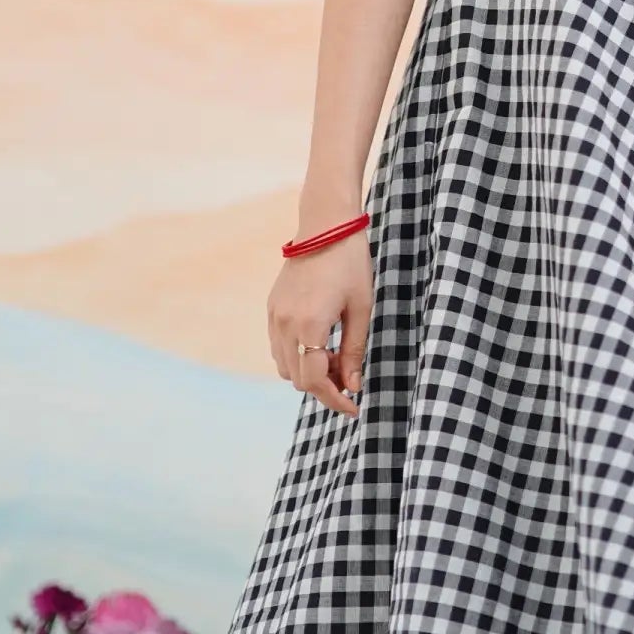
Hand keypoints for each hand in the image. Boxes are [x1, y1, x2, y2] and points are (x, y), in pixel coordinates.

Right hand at [268, 235, 372, 415]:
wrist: (326, 226)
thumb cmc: (351, 264)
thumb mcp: (361, 308)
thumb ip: (354, 350)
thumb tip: (352, 385)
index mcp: (309, 325)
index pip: (314, 381)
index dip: (335, 399)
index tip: (353, 407)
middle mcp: (285, 324)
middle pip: (297, 379)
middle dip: (323, 386)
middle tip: (349, 377)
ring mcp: (274, 316)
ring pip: (284, 366)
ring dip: (308, 372)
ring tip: (336, 359)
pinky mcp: (272, 308)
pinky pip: (278, 346)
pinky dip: (297, 355)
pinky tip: (320, 344)